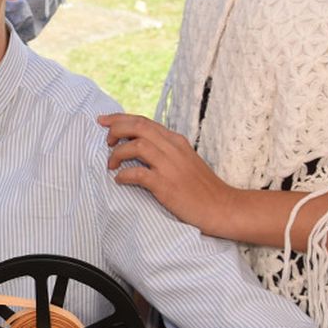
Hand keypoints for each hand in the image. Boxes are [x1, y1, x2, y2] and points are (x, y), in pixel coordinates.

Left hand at [97, 113, 238, 237]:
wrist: (223, 207)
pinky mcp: (167, 185)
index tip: (103, 121)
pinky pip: (138, 173)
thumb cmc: (202, 188)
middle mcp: (173, 149)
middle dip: (115, 130)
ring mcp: (170, 166)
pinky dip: (124, 175)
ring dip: (117, 153)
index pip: (143, 121)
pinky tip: (120, 180)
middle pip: (138, 127)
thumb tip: (138, 146)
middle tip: (106, 142)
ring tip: (111, 165)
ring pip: (136, 146)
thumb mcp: (185, 160)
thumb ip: (165, 150)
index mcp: (176, 141)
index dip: (120, 119)